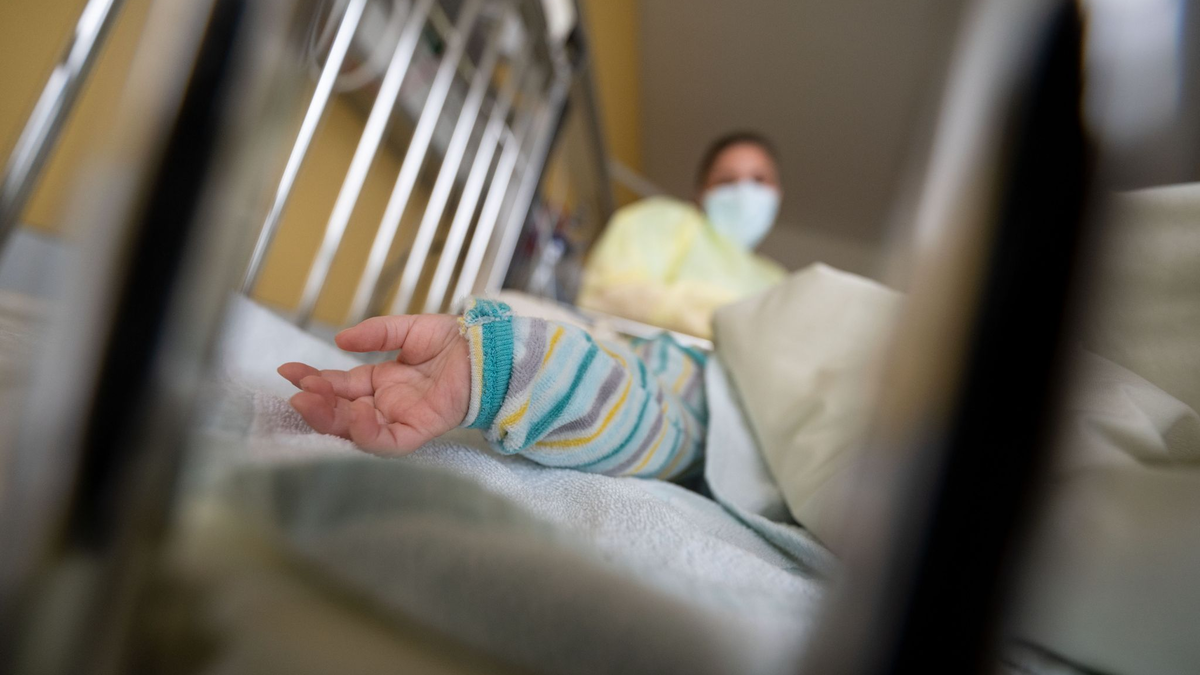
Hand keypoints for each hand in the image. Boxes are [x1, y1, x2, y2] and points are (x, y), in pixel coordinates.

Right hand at [278, 314, 469, 453]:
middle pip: (342, 412)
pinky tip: (357, 412)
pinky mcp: (420, 430)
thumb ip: (376, 334)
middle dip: (316, 404)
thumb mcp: (408, 330)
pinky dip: (369, 432)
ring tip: (311, 401)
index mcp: (381, 382)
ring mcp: (401, 419)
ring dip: (332, 419)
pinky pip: (388, 441)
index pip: (339, 387)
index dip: (314, 380)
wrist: (489, 349)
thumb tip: (339, 339)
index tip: (288, 371)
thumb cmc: (455, 341)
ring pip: (358, 431)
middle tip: (296, 393)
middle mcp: (387, 404)